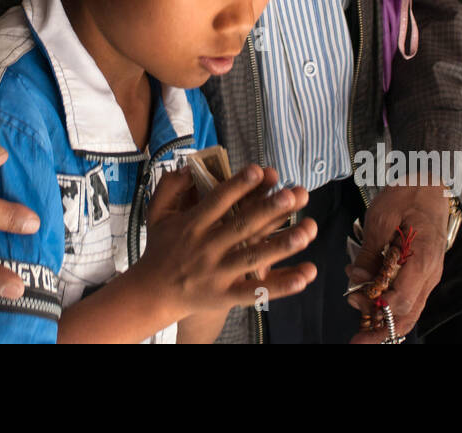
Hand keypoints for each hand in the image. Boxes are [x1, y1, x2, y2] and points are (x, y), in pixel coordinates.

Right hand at [138, 164, 317, 322]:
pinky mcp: (226, 295)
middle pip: (241, 226)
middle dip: (268, 210)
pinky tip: (304, 276)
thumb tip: (188, 166)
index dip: (239, 185)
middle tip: (293, 194)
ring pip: (253, 257)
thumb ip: (170, 188)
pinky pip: (256, 291)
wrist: (153, 292)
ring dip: (282, 244)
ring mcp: (218, 273)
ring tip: (309, 230)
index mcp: (191, 225)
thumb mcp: (156, 213)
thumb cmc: (160, 248)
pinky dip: (280, 285)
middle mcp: (207, 248)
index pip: (218, 201)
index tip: (260, 171)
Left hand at [344, 184, 447, 342]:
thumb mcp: (382, 217)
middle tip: (356, 337)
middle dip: (380, 329)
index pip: (402, 299)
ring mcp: (427, 277)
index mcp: (423, 259)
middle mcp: (429, 274)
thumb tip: (358, 278)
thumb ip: (370, 251)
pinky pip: (406, 299)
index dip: (379, 307)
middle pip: (407, 315)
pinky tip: (367, 299)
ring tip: (357, 309)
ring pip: (408, 312)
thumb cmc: (408, 195)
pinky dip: (387, 306)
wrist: (432, 184)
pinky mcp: (421, 275)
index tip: (358, 301)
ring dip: (382, 318)